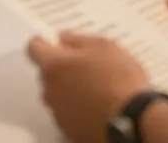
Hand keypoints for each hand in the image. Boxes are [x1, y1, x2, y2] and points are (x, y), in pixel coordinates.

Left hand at [27, 32, 149, 142]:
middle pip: (47, 73)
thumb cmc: (119, 79)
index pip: (34, 48)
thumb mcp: (105, 47)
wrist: (133, 122)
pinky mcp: (68, 131)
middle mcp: (49, 90)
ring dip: (69, 90)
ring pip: (57, 95)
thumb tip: (63, 38)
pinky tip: (98, 107)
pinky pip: (68, 114)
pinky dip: (78, 109)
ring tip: (97, 89)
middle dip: (62, 68)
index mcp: (54, 65)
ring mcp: (58, 114)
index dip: (45, 42)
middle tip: (87, 66)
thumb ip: (79, 40)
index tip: (59, 43)